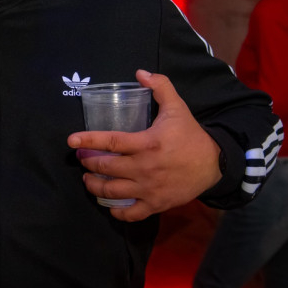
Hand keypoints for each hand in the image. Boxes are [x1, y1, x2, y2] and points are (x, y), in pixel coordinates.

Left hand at [68, 69, 221, 221]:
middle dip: (88, 163)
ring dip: (95, 186)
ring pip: (112, 192)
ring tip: (88, 180)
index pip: (110, 141)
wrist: (215, 164)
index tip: (71, 141)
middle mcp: (144, 168)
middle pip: (106, 168)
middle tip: (83, 159)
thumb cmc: (191, 135)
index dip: (88, 140)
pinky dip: (116, 211)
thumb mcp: (177, 107)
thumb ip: (160, 87)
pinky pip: (130, 214)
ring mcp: (149, 189)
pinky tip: (109, 204)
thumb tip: (140, 73)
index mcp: (147, 144)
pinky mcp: (156, 204)